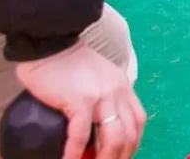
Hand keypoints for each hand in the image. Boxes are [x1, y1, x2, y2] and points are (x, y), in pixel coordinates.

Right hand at [16, 41, 146, 158]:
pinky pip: (80, 135)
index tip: (121, 156)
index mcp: (123, 86)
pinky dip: (74, 154)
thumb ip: (103, 95)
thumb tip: (96, 124)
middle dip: (120, 157)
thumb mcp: (98, 76)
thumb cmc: (68, 61)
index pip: (138, 121)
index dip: (132, 144)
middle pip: (129, 134)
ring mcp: (101, 96)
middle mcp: (117, 92)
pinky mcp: (79, 100)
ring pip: (113, 139)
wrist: (51, 41)